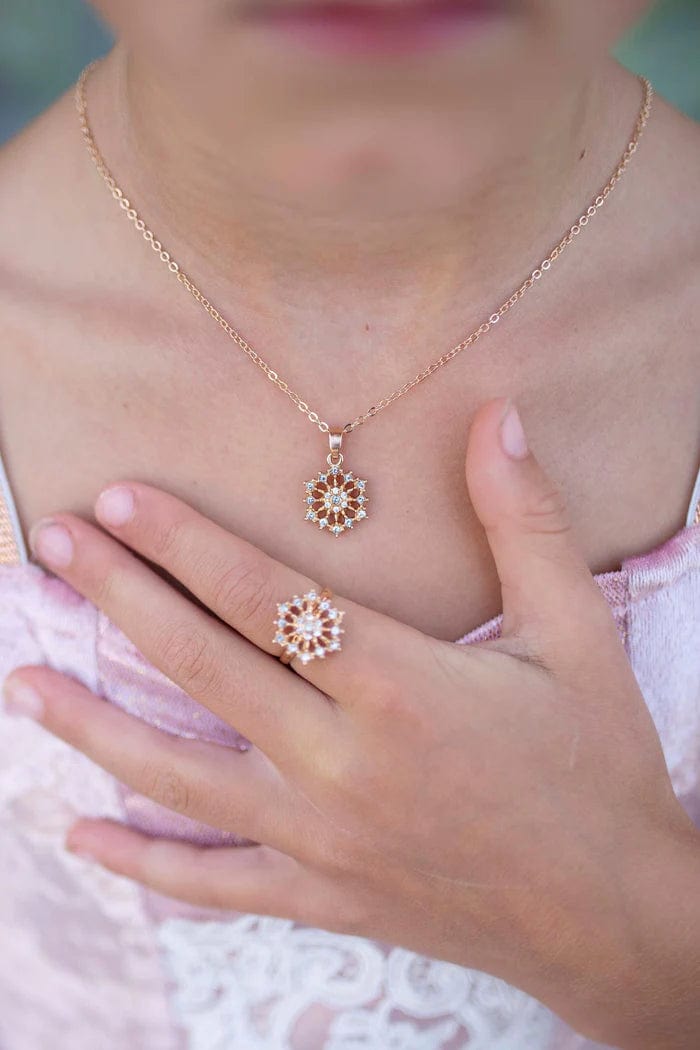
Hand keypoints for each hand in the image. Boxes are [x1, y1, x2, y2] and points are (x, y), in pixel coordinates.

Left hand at [3, 397, 698, 1047]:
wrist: (612, 908)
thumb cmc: (596, 764)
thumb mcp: (574, 633)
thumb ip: (525, 521)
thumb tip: (498, 415)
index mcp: (399, 685)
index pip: (266, 597)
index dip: (185, 542)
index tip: (120, 499)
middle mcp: (343, 761)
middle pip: (202, 667)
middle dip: (120, 597)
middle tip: (53, 544)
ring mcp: (322, 838)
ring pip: (181, 778)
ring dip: (95, 727)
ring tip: (25, 683)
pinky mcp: (323, 897)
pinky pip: (215, 883)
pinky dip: (145, 864)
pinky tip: (84, 837)